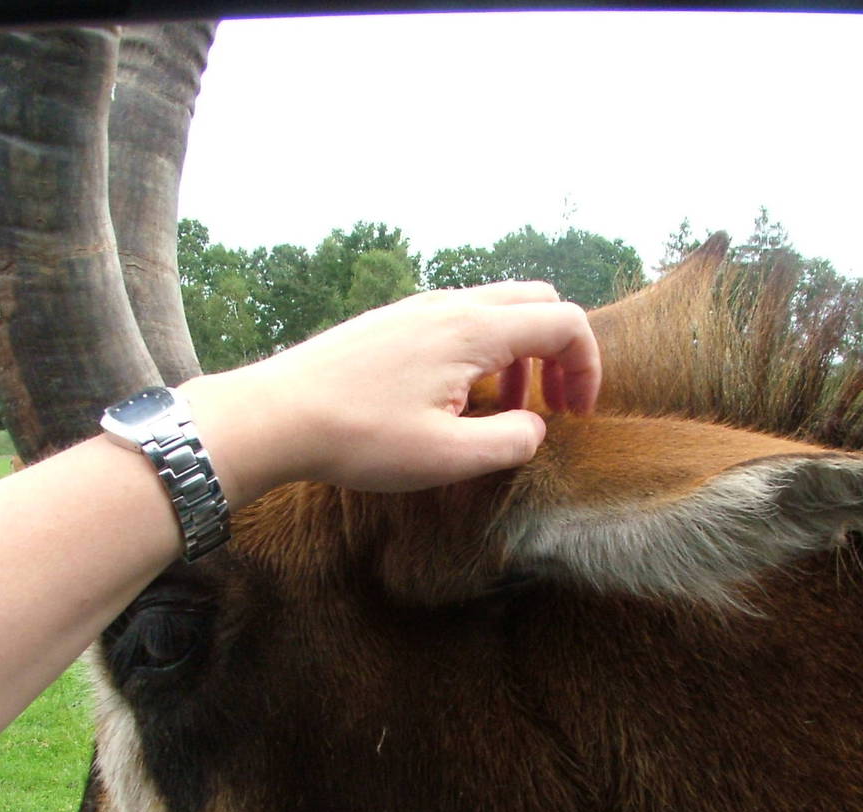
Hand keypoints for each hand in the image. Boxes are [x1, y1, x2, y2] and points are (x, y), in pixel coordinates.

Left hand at [180, 282, 599, 499]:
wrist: (275, 415)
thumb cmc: (358, 438)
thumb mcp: (447, 458)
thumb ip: (511, 442)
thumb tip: (535, 428)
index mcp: (473, 330)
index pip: (565, 323)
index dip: (587, 368)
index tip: (576, 416)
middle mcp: (449, 305)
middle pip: (536, 302)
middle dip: (559, 351)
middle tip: (552, 406)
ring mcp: (417, 309)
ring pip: (496, 309)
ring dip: (519, 354)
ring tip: (506, 411)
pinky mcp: (392, 323)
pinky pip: (458, 319)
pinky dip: (481, 351)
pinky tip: (456, 400)